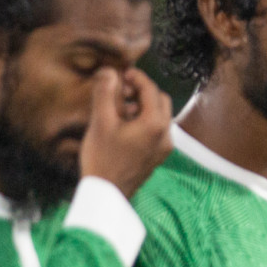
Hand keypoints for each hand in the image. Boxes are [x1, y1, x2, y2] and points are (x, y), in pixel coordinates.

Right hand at [79, 67, 172, 198]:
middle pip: (161, 101)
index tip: (123, 73)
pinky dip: (146, 121)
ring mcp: (165, 147)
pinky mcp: (159, 157)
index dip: (137, 77)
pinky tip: (125, 126)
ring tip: (121, 108)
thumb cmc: (102, 158)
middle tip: (123, 90)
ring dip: (144, 106)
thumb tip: (109, 71)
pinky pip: (157, 131)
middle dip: (143, 91)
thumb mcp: (100, 122)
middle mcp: (166, 134)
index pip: (151, 89)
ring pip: (160, 116)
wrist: (107, 194)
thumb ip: (105, 93)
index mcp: (155, 123)